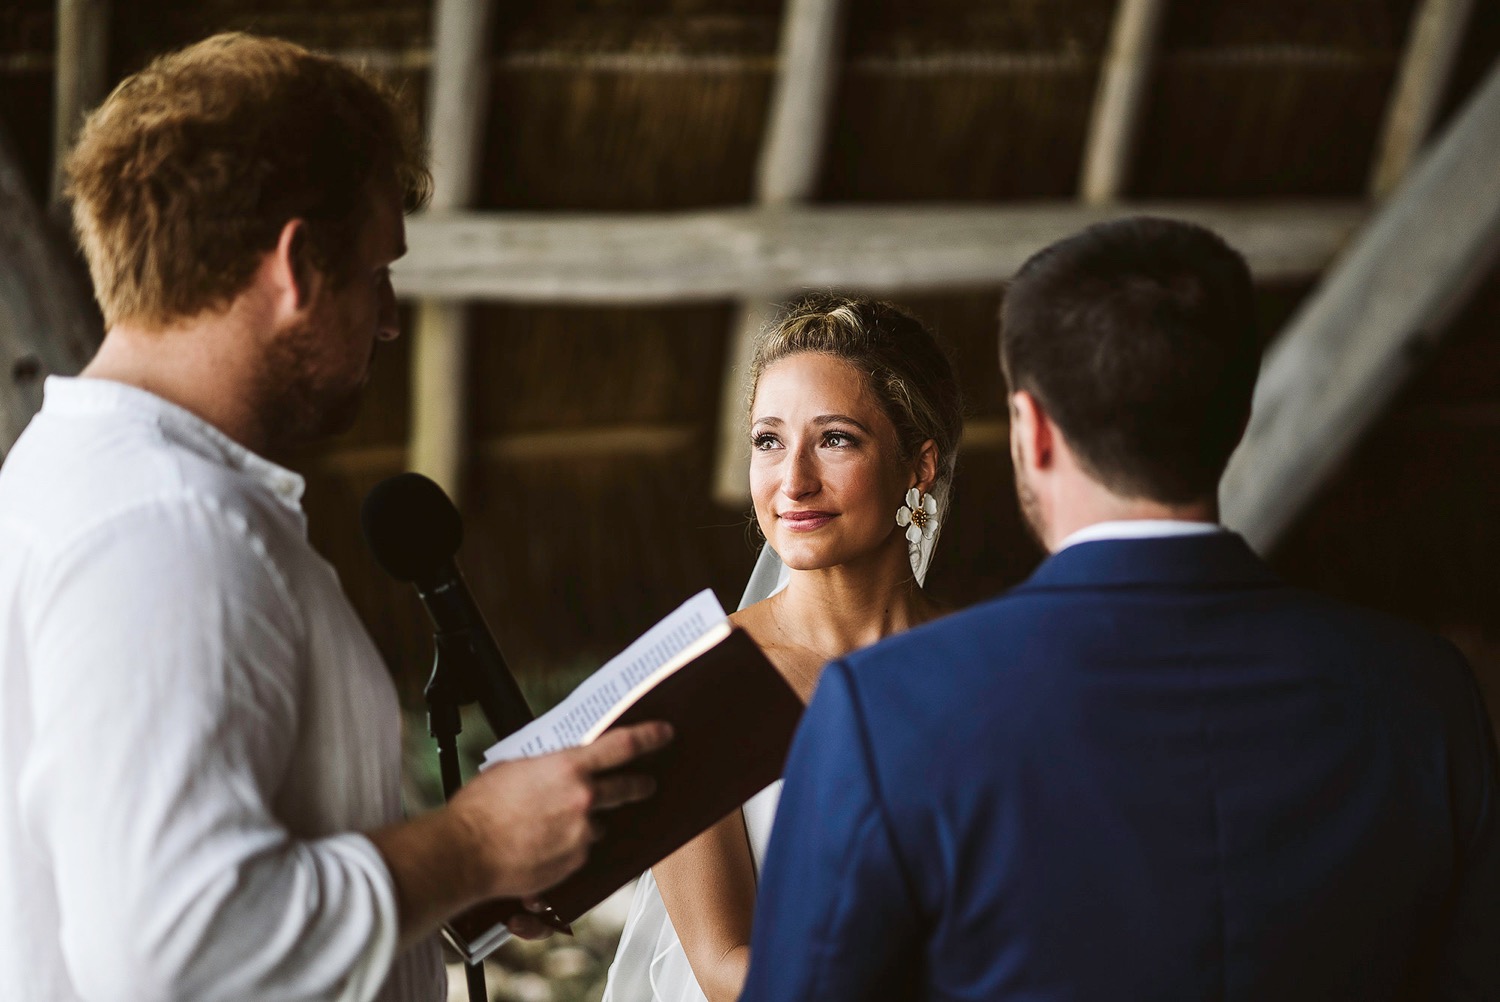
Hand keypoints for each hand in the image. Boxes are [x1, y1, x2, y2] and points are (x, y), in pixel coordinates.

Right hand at [451, 721, 672, 899]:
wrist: (464, 852)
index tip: (665, 734)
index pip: (623, 746)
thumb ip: (548, 765)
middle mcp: (583, 800)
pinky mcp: (574, 863)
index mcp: (569, 768)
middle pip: (628, 788)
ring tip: (555, 823)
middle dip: (640, 786)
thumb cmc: (480, 808)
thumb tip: (561, 763)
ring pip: (599, 824)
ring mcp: (582, 834)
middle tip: (645, 785)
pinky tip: (544, 843)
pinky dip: (571, 846)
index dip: (650, 737)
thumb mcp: (515, 767)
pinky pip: (582, 851)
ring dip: (589, 822)